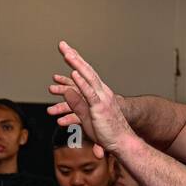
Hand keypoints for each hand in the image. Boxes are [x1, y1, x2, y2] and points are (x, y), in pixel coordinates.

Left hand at [47, 41, 134, 156]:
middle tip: (62, 44)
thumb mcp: (86, 116)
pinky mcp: (99, 108)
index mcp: (99, 93)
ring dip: (76, 64)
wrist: (123, 141)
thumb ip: (76, 104)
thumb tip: (66, 93)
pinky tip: (74, 74)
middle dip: (73, 56)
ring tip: (66, 53)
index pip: (86, 73)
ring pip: (87, 77)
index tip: (67, 51)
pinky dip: (81, 83)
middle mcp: (101, 91)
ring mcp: (101, 98)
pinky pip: (89, 93)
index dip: (76, 61)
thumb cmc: (107, 132)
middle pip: (85, 70)